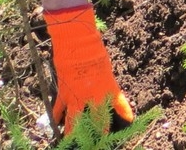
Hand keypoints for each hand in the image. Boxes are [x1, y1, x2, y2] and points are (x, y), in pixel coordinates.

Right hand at [46, 5, 134, 133]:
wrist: (76, 44)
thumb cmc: (94, 52)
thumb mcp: (106, 69)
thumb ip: (108, 84)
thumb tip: (109, 92)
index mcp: (106, 88)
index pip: (119, 105)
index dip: (125, 113)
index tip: (130, 121)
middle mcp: (93, 96)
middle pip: (97, 121)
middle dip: (99, 132)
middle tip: (98, 140)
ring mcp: (76, 97)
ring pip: (74, 122)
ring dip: (74, 133)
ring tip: (73, 141)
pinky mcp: (63, 94)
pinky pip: (58, 110)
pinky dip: (56, 118)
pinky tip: (55, 125)